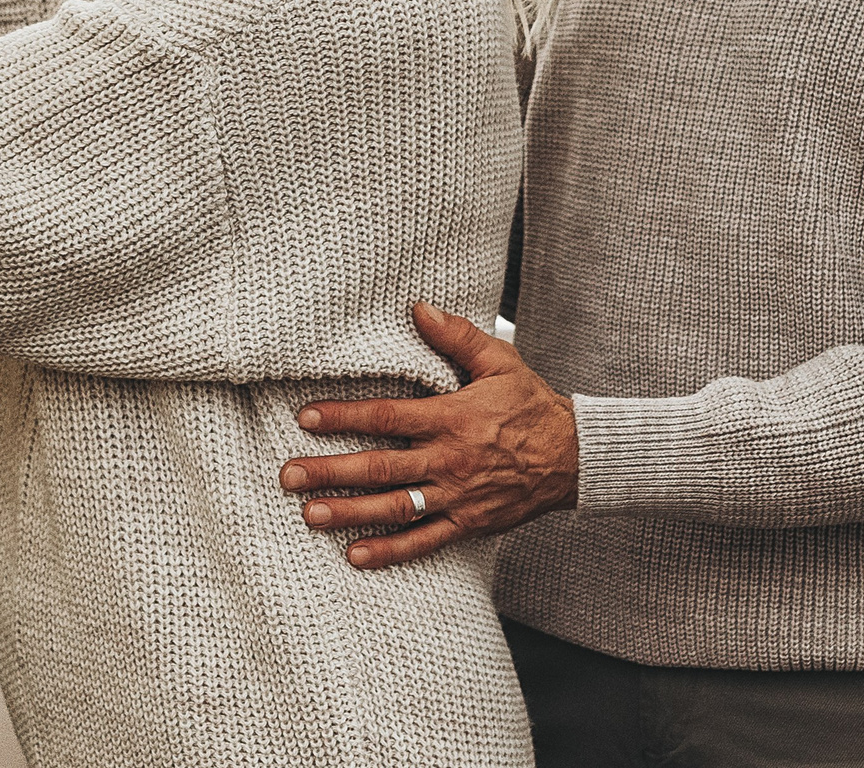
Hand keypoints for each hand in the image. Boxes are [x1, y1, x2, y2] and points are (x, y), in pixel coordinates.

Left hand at [278, 302, 578, 569]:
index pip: (386, 417)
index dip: (343, 417)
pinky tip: (355, 555)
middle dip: (330, 471)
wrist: (575, 457)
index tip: (305, 417)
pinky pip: (424, 542)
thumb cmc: (532, 405)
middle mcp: (449, 460)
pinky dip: (390, 551)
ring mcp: (457, 497)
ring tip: (309, 514)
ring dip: (349, 513)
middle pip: (380, 467)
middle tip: (288, 475)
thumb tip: (417, 308)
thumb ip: (456, 336)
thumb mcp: (499, 361)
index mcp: (451, 418)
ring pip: (395, 508)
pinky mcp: (468, 524)